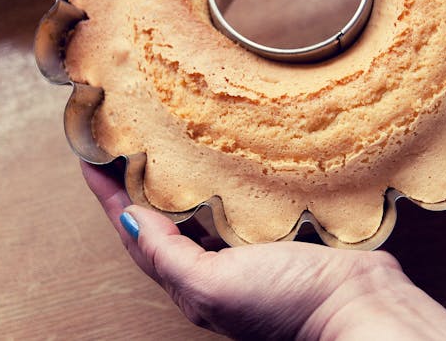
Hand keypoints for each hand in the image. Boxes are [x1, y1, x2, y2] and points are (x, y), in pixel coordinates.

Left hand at [82, 161, 445, 339]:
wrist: (358, 306)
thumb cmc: (287, 304)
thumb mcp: (213, 285)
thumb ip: (168, 255)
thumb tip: (129, 220)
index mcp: (191, 279)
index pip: (136, 232)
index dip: (107, 196)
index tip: (88, 158)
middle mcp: (213, 264)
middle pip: (163, 216)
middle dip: (139, 181)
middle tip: (124, 139)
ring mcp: (245, 248)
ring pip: (200, 204)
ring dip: (178, 175)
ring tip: (164, 139)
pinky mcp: (276, 230)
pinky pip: (239, 199)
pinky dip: (223, 178)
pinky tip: (225, 155)